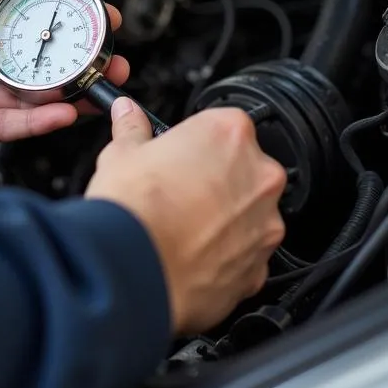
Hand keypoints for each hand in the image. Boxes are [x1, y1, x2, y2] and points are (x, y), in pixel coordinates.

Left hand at [0, 0, 130, 166]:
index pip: (27, 15)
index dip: (63, 14)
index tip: (94, 12)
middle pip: (40, 58)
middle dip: (78, 58)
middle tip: (110, 56)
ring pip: (33, 94)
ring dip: (68, 90)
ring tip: (96, 85)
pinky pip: (12, 125)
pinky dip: (40, 121)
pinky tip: (63, 113)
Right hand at [85, 99, 286, 334]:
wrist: (133, 273)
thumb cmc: (133, 211)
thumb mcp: (122, 154)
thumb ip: (133, 128)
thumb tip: (127, 114)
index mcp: (229, 134)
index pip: (223, 125)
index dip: (196, 141)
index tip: (178, 154)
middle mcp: (259, 175)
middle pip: (243, 168)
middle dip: (216, 178)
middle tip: (176, 191)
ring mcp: (265, 223)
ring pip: (249, 212)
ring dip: (224, 217)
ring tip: (180, 228)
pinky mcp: (260, 266)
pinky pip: (247, 253)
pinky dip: (225, 255)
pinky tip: (191, 255)